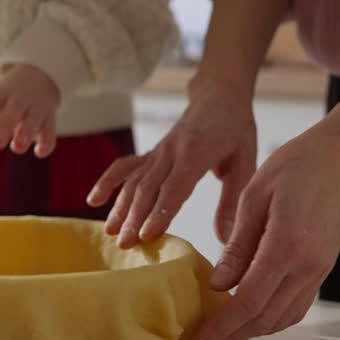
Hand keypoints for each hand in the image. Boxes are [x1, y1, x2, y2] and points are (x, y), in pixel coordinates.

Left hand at [0, 64, 59, 161]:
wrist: (36, 78)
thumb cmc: (2, 100)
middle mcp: (18, 99)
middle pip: (13, 110)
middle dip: (6, 126)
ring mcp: (36, 108)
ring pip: (34, 120)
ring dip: (26, 134)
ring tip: (16, 147)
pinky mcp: (49, 119)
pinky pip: (51, 131)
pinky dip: (47, 142)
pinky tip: (39, 152)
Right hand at [87, 75, 257, 248]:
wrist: (218, 95)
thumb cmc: (235, 128)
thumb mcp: (246, 160)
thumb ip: (233, 199)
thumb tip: (225, 239)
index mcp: (196, 152)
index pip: (175, 187)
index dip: (160, 212)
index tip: (146, 235)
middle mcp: (171, 151)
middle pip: (148, 187)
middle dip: (134, 217)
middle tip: (124, 244)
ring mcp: (157, 152)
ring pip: (133, 180)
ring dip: (120, 207)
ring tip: (110, 233)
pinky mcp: (151, 153)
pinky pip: (125, 166)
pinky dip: (108, 181)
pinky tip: (94, 200)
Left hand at [188, 121, 339, 339]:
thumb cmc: (294, 167)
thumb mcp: (254, 198)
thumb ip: (238, 246)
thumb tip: (218, 285)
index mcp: (287, 245)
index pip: (249, 301)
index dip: (221, 326)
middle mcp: (308, 265)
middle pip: (265, 318)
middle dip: (231, 336)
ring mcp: (320, 270)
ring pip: (283, 318)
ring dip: (251, 332)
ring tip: (220, 334)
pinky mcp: (323, 269)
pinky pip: (296, 306)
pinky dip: (272, 318)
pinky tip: (249, 316)